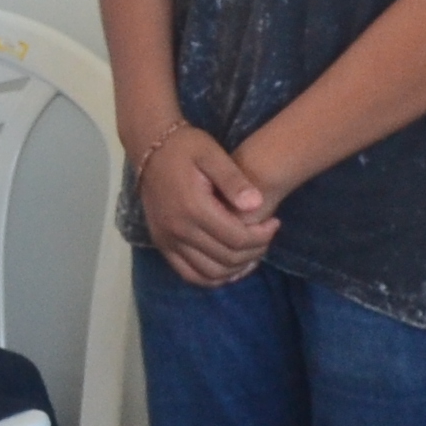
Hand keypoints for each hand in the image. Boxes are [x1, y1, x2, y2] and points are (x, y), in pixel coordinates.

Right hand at [137, 128, 277, 285]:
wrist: (150, 147)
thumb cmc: (186, 147)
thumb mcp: (212, 154)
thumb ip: (234, 179)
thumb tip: (257, 204)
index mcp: (193, 208)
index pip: (236, 238)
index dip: (262, 237)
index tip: (275, 223)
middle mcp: (178, 230)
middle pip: (226, 258)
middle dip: (254, 251)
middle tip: (266, 236)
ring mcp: (167, 240)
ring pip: (209, 272)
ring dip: (235, 268)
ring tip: (252, 252)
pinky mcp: (161, 244)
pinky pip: (188, 274)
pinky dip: (211, 277)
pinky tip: (228, 267)